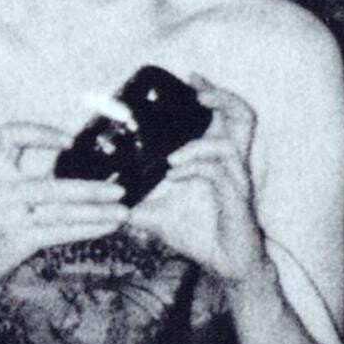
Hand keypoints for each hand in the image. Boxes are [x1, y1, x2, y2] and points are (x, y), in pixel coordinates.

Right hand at [0, 121, 129, 302]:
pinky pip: (60, 232)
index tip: (70, 142)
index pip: (8, 137)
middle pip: (50, 186)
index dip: (39, 133)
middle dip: (89, 189)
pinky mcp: (17, 240)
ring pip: (61, 212)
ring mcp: (5, 218)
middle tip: (118, 189)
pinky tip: (107, 226)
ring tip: (122, 211)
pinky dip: (88, 229)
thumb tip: (80, 161)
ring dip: (96, 212)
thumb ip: (26, 175)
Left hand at [132, 81, 267, 287]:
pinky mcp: (238, 198)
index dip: (212, 93)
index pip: (225, 116)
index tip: (191, 79)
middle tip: (196, 92)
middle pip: (242, 116)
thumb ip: (135, 205)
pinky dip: (195, 170)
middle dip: (220, 98)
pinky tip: (174, 177)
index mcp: (218, 160)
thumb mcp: (158, 216)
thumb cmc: (200, 235)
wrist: (227, 265)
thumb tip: (102, 202)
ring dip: (196, 145)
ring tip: (170, 157)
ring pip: (228, 144)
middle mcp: (232, 164)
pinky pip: (219, 173)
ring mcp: (237, 179)